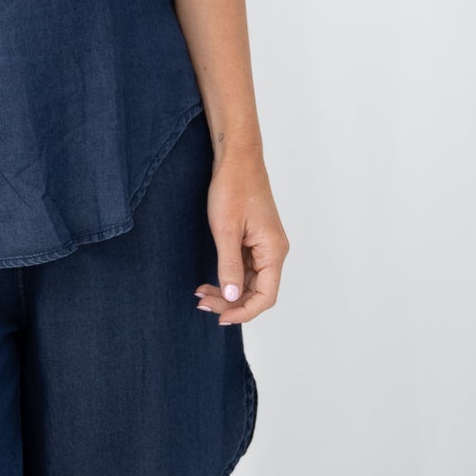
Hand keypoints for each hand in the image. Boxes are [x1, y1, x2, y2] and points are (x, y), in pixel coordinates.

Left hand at [195, 153, 288, 324]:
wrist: (236, 158)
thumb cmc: (233, 188)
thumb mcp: (226, 230)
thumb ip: (229, 266)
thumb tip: (232, 298)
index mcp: (273, 251)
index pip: (266, 297)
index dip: (244, 311)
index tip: (220, 317)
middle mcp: (273, 251)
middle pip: (257, 292)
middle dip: (231, 302)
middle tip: (202, 303)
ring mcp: (264, 246)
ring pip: (250, 282)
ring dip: (228, 291)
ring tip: (201, 293)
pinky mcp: (254, 239)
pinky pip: (245, 268)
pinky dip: (228, 276)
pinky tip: (210, 280)